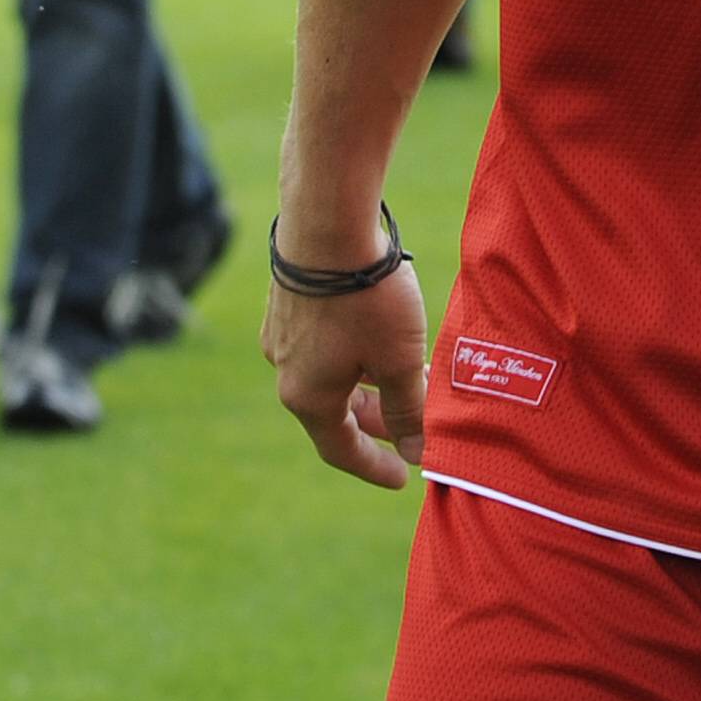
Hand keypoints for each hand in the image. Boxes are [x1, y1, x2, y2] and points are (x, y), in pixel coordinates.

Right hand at [265, 246, 431, 489]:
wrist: (325, 222)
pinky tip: (383, 334)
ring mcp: (283, 334)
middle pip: (336, 411)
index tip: (401, 478)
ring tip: (412, 373)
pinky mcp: (289, 301)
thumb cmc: (365, 297)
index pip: (340, 449)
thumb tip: (417, 451)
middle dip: (379, 420)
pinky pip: (325, 344)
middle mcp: (286, 370)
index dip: (374, 466)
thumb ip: (408, 408)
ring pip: (332, 374)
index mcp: (308, 397)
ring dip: (370, 382)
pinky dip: (356, 353)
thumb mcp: (398, 359)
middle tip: (415, 423)